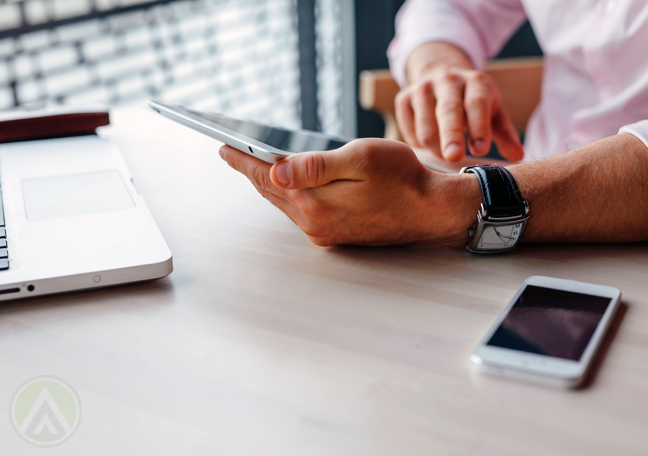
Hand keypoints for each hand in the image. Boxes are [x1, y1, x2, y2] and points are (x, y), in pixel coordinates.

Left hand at [219, 139, 479, 245]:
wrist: (430, 211)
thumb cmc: (403, 179)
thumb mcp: (361, 159)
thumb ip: (316, 166)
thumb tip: (275, 170)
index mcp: (316, 202)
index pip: (267, 176)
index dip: (243, 159)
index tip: (223, 147)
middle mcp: (314, 222)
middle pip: (271, 191)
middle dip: (249, 170)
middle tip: (230, 153)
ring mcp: (323, 231)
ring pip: (284, 203)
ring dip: (267, 184)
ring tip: (252, 166)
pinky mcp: (334, 234)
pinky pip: (299, 213)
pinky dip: (286, 196)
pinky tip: (285, 186)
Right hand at [397, 44, 523, 162]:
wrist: (440, 73)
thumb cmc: (472, 101)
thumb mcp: (493, 112)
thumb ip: (505, 134)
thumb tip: (517, 157)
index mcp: (475, 81)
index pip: (476, 104)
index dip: (478, 127)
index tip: (480, 150)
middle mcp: (447, 80)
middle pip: (448, 111)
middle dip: (451, 136)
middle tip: (453, 158)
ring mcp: (422, 88)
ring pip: (425, 127)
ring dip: (435, 148)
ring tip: (445, 155)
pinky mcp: (403, 98)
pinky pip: (409, 132)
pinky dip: (419, 146)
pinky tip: (429, 146)